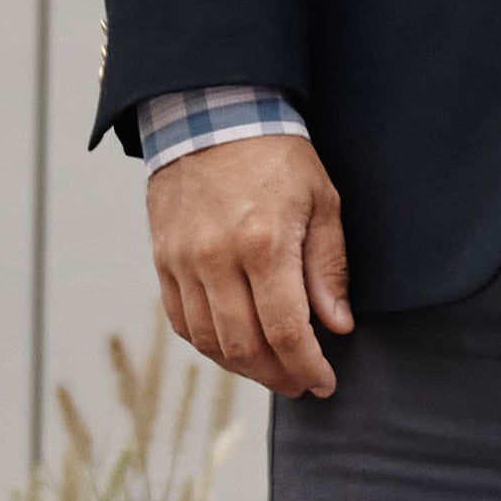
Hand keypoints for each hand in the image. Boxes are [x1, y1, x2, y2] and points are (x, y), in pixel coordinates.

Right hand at [150, 132, 353, 397]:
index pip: (286, 331)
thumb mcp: (321, 202)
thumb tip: (336, 326)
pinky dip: (208, 344)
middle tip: (300, 384)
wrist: (211, 116)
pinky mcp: (163, 260)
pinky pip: (181, 321)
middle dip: (278, 375)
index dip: (307, 367)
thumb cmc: (277, 157)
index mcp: (264, 244)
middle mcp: (218, 258)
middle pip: (245, 346)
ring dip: (243, 367)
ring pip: (209, 341)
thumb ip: (328, 268)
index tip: (324, 383)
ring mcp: (184, 261)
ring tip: (271, 370)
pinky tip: (233, 348)